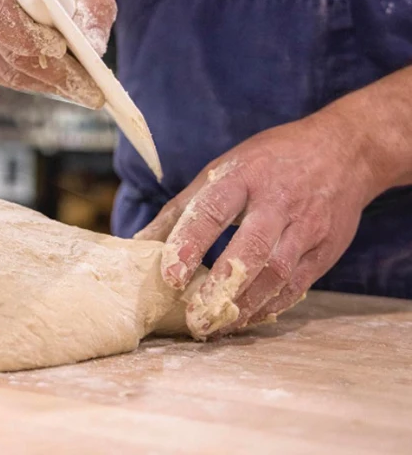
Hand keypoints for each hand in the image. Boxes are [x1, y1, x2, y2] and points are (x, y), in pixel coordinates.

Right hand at [0, 0, 115, 106]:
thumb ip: (94, 3)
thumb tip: (95, 48)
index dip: (28, 35)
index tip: (62, 49)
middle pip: (7, 51)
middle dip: (52, 74)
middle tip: (89, 91)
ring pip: (5, 71)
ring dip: (45, 84)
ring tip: (80, 90)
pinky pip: (0, 75)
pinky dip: (31, 82)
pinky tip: (56, 80)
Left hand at [136, 109, 382, 337]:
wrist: (341, 152)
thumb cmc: (267, 163)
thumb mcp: (221, 170)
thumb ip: (181, 208)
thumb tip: (138, 243)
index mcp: (243, 176)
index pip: (214, 210)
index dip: (190, 243)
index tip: (169, 275)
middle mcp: (277, 202)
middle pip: (251, 248)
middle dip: (221, 287)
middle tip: (195, 317)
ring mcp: (305, 227)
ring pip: (276, 273)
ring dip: (245, 305)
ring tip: (216, 326)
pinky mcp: (325, 250)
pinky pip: (297, 286)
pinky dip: (270, 306)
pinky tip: (246, 319)